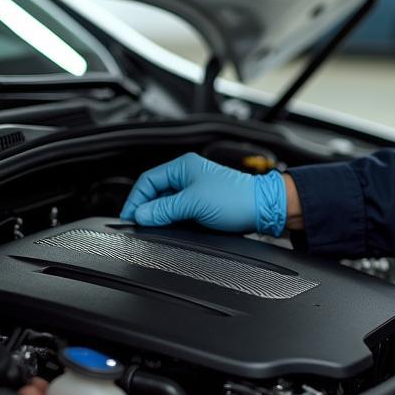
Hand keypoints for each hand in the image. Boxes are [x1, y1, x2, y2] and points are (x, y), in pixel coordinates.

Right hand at [120, 153, 286, 235]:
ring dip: (160, 216)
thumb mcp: (193, 203)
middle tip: (140, 226)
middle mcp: (188, 175)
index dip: (136, 200)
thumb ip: (164, 209)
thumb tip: (141, 215)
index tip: (130, 218)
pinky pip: (178, 212)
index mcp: (184, 166)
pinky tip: (171, 228)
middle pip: (155, 193)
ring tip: (155, 228)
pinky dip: (171, 220)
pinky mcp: (202, 204)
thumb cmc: (236, 198)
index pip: (147, 180)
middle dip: (146, 209)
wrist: (264, 209)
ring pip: (166, 204)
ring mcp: (195, 190)